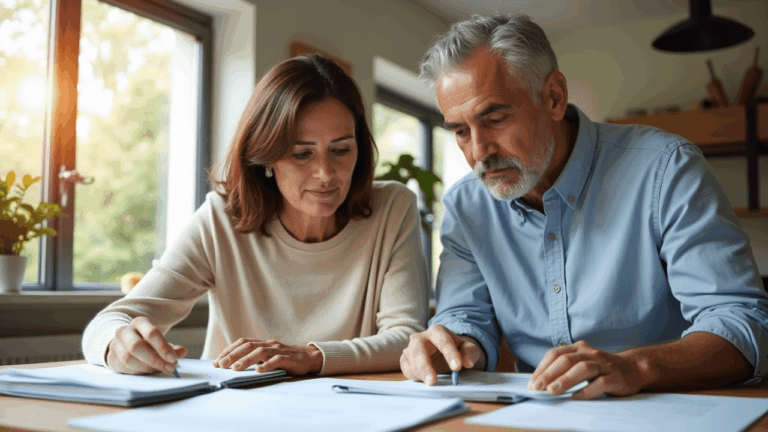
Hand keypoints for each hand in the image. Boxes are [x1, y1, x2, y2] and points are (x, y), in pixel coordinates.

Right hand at [106, 316, 186, 374]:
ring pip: (129, 358)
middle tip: (169, 368)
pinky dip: (137, 372)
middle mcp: (125, 331)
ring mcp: (115, 344)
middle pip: (137, 346)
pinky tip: (147, 372)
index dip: (163, 347)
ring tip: (159, 370)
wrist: (124, 343)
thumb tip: (182, 351)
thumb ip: (172, 348)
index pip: (151, 333)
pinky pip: (123, 367)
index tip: (173, 358)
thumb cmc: (146, 342)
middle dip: (155, 359)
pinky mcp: (111, 357)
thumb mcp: (160, 342)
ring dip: (147, 368)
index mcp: (139, 323)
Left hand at [212, 338, 323, 375]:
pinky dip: (266, 365)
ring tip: (235, 368)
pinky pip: (276, 360)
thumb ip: (255, 357)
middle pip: (248, 346)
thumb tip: (233, 364)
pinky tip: (259, 370)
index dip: (229, 350)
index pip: (243, 342)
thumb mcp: (268, 355)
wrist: (308, 357)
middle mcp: (269, 344)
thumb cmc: (285, 358)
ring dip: (246, 360)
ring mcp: (279, 350)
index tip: (217, 360)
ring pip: (260, 352)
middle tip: (221, 365)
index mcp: (263, 342)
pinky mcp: (288, 358)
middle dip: (233, 355)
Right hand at [400, 324, 483, 384]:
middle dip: (425, 365)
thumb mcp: (467, 349)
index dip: (450, 354)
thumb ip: (469, 352)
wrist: (444, 353)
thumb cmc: (455, 350)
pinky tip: (422, 381)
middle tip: (433, 381)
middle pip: (419, 348)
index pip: (443, 340)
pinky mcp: (405, 360)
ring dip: (419, 372)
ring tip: (430, 384)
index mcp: (437, 331)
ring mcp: (411, 348)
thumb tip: (467, 362)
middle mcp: (421, 337)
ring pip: (410, 359)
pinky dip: (412, 375)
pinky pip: (405, 368)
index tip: (457, 367)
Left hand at [528, 340, 646, 398]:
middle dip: (549, 374)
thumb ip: (564, 368)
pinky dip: (587, 390)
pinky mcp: (615, 377)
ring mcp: (603, 364)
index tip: (532, 383)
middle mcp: (590, 353)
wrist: (633, 369)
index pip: (555, 354)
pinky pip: (600, 382)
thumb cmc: (601, 368)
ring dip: (565, 380)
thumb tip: (539, 382)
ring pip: (582, 368)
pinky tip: (576, 397)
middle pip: (566, 360)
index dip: (542, 368)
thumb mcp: (581, 362)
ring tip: (552, 391)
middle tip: (537, 388)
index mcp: (578, 348)